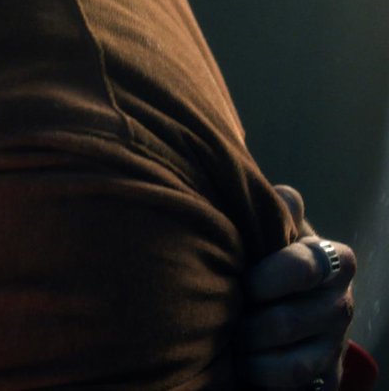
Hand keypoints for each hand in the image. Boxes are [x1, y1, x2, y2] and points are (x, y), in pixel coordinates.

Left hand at [240, 185, 356, 388]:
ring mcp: (334, 345)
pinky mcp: (325, 377)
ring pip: (294, 363)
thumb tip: (283, 194)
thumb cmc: (266, 258)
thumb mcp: (269, 231)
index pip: (307, 265)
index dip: (269, 276)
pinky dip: (259, 380)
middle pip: (292, 320)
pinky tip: (239, 368)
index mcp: (330, 260)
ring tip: (226, 343)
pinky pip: (293, 387)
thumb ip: (272, 212)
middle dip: (250, 322)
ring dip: (251, 356)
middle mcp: (340, 304)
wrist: (276, 303)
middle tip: (224, 316)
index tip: (243, 282)